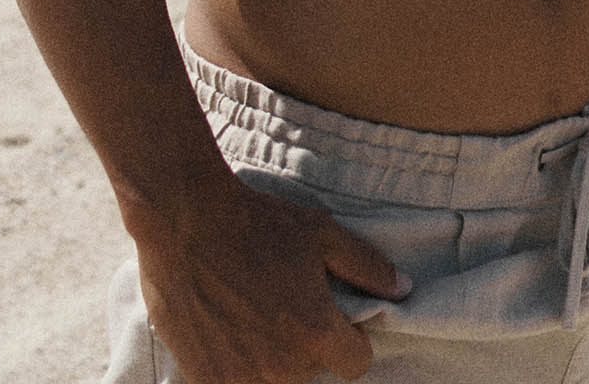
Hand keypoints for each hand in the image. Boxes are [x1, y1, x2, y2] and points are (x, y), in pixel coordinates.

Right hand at [133, 166, 409, 383]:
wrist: (185, 221)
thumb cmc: (257, 223)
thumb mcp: (321, 233)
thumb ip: (367, 267)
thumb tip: (403, 291)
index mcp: (316, 333)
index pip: (356, 363)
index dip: (350, 338)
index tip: (332, 315)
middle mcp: (282, 369)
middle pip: (312, 373)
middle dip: (307, 346)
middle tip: (284, 305)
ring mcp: (240, 380)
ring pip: (276, 383)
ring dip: (272, 360)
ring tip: (253, 318)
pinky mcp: (205, 383)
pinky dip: (236, 368)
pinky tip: (227, 332)